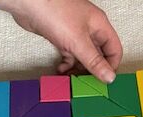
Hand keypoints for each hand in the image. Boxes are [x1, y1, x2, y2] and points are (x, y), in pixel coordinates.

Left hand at [0, 0, 121, 82]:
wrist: (28, 4)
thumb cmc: (54, 11)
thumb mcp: (79, 42)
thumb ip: (94, 61)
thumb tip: (109, 77)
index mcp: (99, 26)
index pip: (114, 50)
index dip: (111, 66)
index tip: (103, 81)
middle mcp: (89, 29)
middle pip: (98, 56)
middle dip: (92, 70)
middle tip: (86, 83)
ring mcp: (75, 34)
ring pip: (83, 58)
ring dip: (78, 70)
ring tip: (72, 79)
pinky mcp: (61, 38)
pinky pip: (69, 56)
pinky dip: (66, 65)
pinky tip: (61, 70)